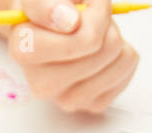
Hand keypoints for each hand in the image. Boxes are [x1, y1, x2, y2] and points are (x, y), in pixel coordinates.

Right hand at [9, 1, 139, 113]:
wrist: (47, 27)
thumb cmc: (48, 7)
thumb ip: (46, 3)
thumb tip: (69, 22)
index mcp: (25, 52)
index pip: (84, 39)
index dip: (96, 11)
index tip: (81, 5)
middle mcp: (42, 84)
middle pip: (105, 48)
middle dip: (104, 23)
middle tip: (87, 17)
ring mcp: (68, 99)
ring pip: (119, 58)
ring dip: (114, 36)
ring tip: (92, 32)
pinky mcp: (92, 104)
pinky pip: (126, 69)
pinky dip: (121, 52)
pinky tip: (100, 51)